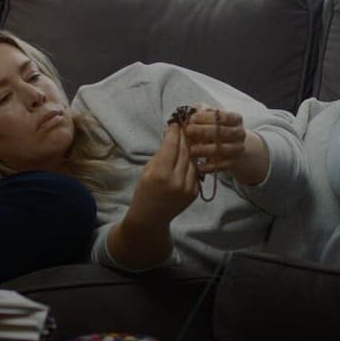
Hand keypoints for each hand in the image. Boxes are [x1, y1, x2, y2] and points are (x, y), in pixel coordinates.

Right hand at [108, 123, 198, 268]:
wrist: (151, 218)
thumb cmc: (144, 192)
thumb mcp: (147, 170)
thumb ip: (161, 153)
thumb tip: (170, 135)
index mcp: (161, 174)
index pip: (171, 146)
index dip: (174, 132)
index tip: (175, 123)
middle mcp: (177, 180)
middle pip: (185, 151)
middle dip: (184, 137)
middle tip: (184, 125)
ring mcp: (188, 187)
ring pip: (193, 160)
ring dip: (191, 147)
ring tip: (189, 137)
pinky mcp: (194, 192)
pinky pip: (195, 171)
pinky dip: (193, 162)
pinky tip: (191, 154)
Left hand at [182, 105, 246, 172]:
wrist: (230, 145)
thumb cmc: (216, 127)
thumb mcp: (211, 116)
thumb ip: (201, 111)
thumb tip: (191, 111)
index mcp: (236, 119)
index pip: (223, 116)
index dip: (207, 117)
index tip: (192, 118)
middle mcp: (240, 133)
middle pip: (223, 132)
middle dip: (204, 131)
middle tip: (189, 131)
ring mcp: (237, 149)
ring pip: (222, 150)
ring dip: (204, 150)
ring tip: (191, 149)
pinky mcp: (232, 163)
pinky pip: (219, 166)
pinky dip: (207, 167)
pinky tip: (197, 164)